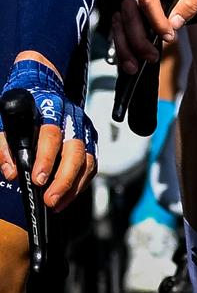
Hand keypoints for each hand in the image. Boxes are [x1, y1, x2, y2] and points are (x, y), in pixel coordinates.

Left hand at [0, 56, 97, 212]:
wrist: (41, 88)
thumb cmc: (22, 110)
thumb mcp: (4, 123)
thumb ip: (4, 147)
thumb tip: (12, 172)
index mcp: (50, 109)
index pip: (51, 135)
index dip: (46, 158)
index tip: (37, 179)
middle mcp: (72, 118)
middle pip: (75, 150)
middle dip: (64, 178)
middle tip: (49, 199)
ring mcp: (84, 129)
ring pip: (87, 160)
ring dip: (73, 186)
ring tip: (56, 203)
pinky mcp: (91, 140)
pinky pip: (91, 165)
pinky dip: (79, 184)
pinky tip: (65, 197)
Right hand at [110, 0, 196, 67]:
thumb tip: (176, 22)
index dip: (157, 20)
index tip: (169, 36)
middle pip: (128, 13)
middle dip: (139, 38)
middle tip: (153, 56)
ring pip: (117, 22)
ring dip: (125, 47)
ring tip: (136, 66)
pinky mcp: (113, 2)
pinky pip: (113, 26)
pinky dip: (119, 45)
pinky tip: (127, 62)